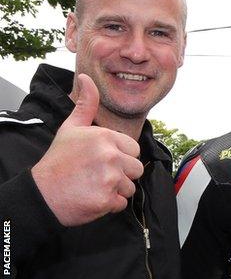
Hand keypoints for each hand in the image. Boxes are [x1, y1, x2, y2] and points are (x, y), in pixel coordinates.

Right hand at [31, 74, 142, 225]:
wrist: (41, 193)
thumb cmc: (58, 160)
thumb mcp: (71, 128)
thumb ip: (86, 104)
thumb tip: (87, 78)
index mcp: (106, 137)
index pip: (133, 149)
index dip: (120, 156)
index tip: (102, 160)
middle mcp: (111, 156)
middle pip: (136, 168)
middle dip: (122, 174)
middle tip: (98, 175)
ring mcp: (110, 179)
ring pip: (131, 187)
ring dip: (116, 190)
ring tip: (95, 186)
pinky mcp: (107, 200)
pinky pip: (122, 203)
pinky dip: (110, 204)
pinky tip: (93, 197)